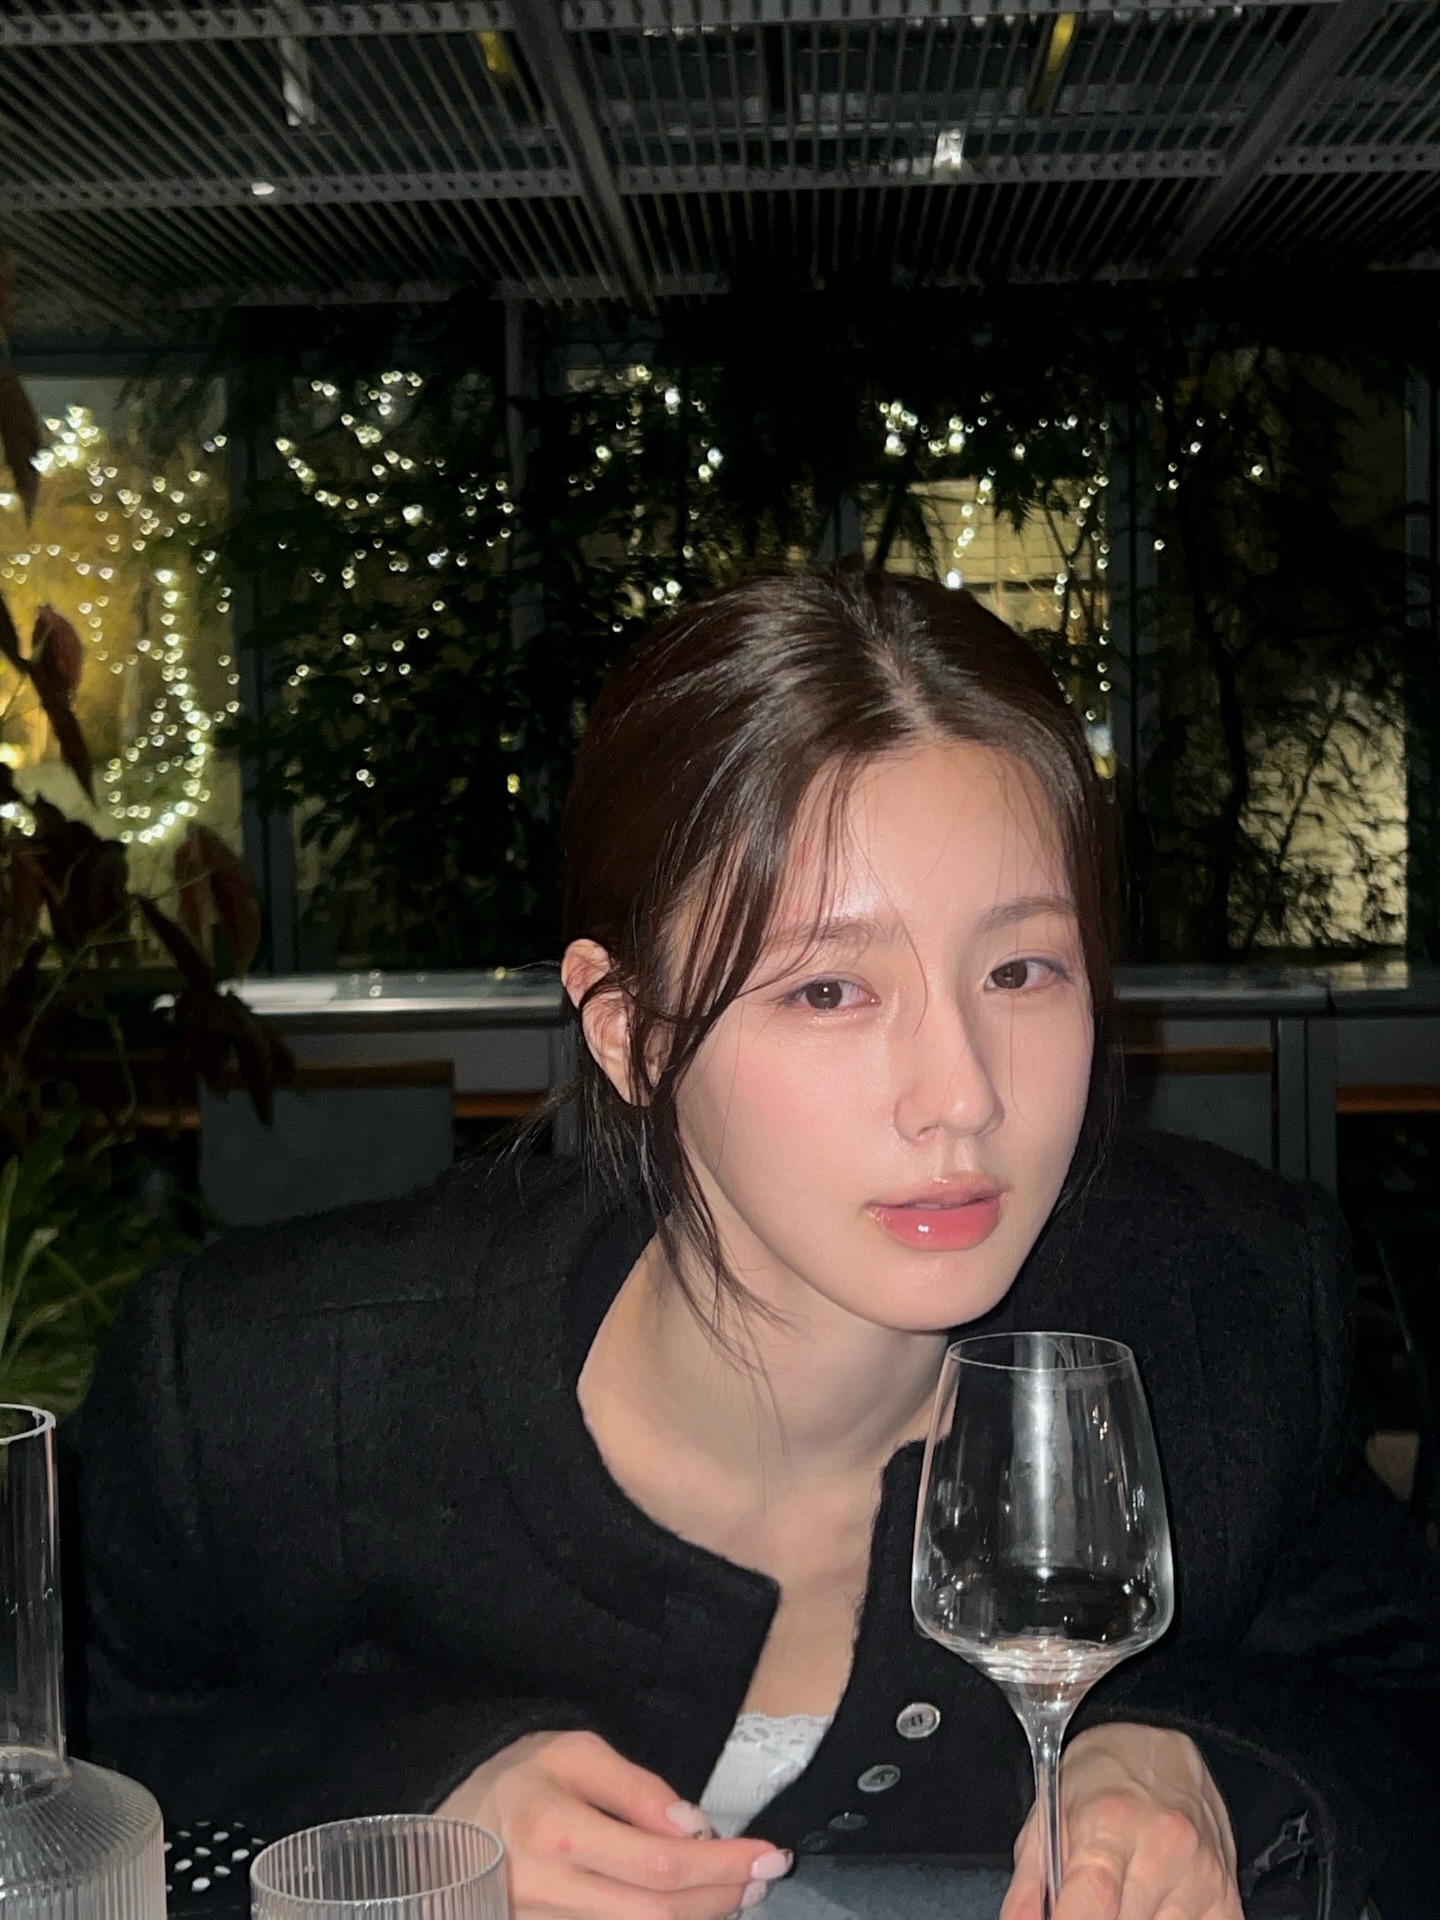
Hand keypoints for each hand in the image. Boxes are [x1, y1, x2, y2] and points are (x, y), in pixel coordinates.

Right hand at [438, 1728, 791, 1919]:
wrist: (454, 1818)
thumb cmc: (523, 1775)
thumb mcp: (578, 1753)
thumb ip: (637, 1789)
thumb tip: (694, 1827)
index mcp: (558, 1832)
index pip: (659, 1864)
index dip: (722, 1865)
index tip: (768, 1853)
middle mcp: (551, 1890)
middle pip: (658, 1915)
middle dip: (723, 1897)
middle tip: (766, 1875)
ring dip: (702, 1918)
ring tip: (739, 1890)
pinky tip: (694, 1908)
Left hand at [1001, 1723, 1241, 1919]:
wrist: (1162, 1751)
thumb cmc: (1100, 1781)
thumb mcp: (1048, 1815)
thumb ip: (1030, 1883)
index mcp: (1110, 1825)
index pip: (1091, 1904)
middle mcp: (1165, 1851)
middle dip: (1098, 1919)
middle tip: (1090, 1900)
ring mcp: (1204, 1879)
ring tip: (1123, 1893)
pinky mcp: (1229, 1902)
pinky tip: (1153, 1904)